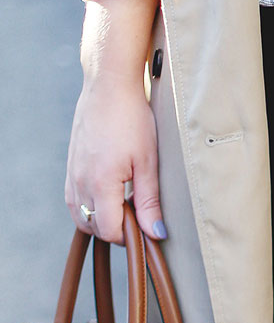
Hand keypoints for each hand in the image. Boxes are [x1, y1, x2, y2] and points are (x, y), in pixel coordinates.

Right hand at [66, 0, 164, 245]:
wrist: (108, 87)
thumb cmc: (132, 119)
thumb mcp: (148, 162)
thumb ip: (149, 201)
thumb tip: (154, 232)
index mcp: (100, 182)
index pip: (108, 230)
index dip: (128, 236)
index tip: (144, 226)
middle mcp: (80, 181)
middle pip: (91, 227)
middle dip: (114, 229)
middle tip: (135, 215)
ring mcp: (71, 173)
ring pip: (80, 215)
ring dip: (100, 219)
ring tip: (123, 204)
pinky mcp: (70, 166)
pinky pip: (73, 199)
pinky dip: (89, 206)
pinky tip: (108, 194)